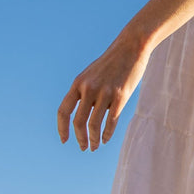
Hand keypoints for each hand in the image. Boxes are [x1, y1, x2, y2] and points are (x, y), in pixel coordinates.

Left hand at [57, 34, 150, 151]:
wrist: (131, 46)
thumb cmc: (112, 62)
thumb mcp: (92, 75)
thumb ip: (85, 93)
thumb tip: (83, 115)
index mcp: (78, 83)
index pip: (63, 111)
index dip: (62, 128)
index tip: (65, 140)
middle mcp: (88, 88)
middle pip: (78, 122)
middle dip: (80, 138)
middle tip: (83, 147)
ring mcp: (105, 92)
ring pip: (94, 124)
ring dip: (93, 139)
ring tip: (95, 146)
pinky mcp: (121, 95)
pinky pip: (111, 121)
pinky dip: (107, 133)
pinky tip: (106, 139)